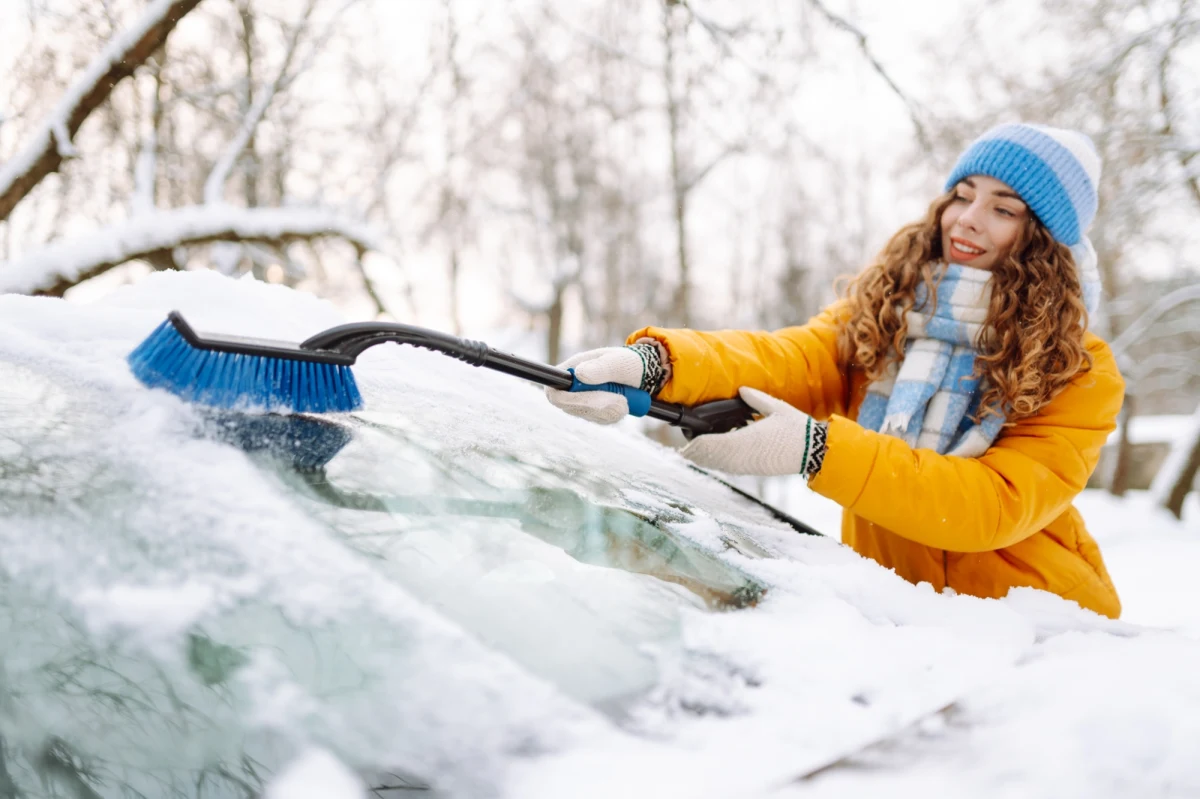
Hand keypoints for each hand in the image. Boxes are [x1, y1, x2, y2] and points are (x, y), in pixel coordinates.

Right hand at [545, 345, 659, 424]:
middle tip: (622, 399)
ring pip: (590, 416)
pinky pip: (603, 421)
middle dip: (598, 405)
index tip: (590, 398)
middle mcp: (572, 389)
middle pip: (571, 409)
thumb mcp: (617, 361)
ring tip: (625, 396)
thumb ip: (599, 368)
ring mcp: (582, 403)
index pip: (553, 392)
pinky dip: (616, 413)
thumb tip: (579, 375)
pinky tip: (624, 402)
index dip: (565, 400)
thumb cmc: (627, 362)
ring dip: (611, 409)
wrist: (641, 373)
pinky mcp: (594, 414)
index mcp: (570, 371)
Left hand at [680, 386, 822, 475]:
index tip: (686, 444)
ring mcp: (750, 465)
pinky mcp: (757, 470)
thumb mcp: (776, 408)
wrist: (815, 450)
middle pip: (714, 459)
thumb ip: (755, 399)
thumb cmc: (797, 428)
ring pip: (722, 466)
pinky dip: (720, 465)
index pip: (714, 444)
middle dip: (698, 455)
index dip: (698, 446)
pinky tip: (717, 461)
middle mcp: (745, 456)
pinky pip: (733, 470)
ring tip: (695, 457)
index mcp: (747, 439)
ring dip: (707, 462)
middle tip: (685, 451)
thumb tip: (741, 390)